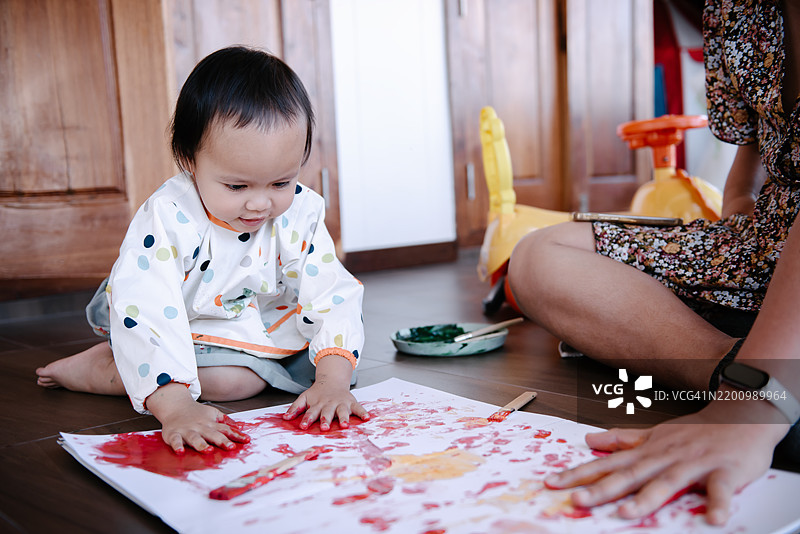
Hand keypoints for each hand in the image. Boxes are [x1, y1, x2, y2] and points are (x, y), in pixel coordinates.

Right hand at [146, 383, 249, 452]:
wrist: (175, 404)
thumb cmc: (195, 412)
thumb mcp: (213, 413)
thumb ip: (225, 421)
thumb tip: (240, 426)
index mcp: (210, 423)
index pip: (225, 429)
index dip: (236, 435)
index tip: (246, 440)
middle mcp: (200, 427)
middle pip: (212, 434)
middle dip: (222, 441)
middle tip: (231, 447)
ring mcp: (186, 430)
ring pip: (195, 438)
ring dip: (201, 444)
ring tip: (208, 450)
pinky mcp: (173, 434)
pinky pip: (175, 440)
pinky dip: (177, 446)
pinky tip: (180, 452)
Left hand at [283, 354, 369, 430]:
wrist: (332, 379)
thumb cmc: (317, 393)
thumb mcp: (304, 397)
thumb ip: (295, 408)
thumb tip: (284, 418)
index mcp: (317, 404)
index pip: (311, 412)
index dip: (307, 419)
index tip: (303, 426)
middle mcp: (329, 404)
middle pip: (327, 412)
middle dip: (325, 420)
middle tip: (324, 427)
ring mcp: (341, 403)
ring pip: (342, 411)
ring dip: (344, 418)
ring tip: (345, 425)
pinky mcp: (351, 402)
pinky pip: (358, 408)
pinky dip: (363, 412)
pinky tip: (367, 418)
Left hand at [545, 399, 789, 523]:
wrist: (743, 414)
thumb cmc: (697, 431)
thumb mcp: (655, 432)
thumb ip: (623, 438)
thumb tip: (590, 439)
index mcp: (648, 451)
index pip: (608, 464)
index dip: (580, 474)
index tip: (553, 483)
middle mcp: (665, 457)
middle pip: (630, 475)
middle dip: (602, 489)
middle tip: (576, 501)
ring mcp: (694, 464)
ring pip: (667, 482)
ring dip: (647, 498)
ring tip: (625, 513)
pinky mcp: (726, 472)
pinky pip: (722, 491)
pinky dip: (718, 504)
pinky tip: (713, 519)